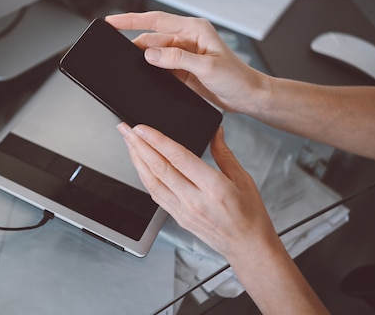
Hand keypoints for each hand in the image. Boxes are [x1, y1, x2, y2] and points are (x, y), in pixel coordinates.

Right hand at [105, 11, 269, 114]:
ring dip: (144, 60)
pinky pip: (160, 66)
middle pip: (151, 37)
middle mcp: (187, 38)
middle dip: (135, 46)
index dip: (131, 20)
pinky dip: (151, 71)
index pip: (156, 20)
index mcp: (195, 29)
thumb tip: (151, 54)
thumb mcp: (207, 67)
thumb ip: (177, 59)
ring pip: (154, 53)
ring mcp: (183, 53)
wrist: (248, 96)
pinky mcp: (182, 68)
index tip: (112, 21)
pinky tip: (146, 76)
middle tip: (118, 55)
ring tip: (133, 69)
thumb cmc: (237, 78)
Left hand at [116, 123, 279, 263]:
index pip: (178, 157)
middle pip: (159, 168)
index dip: (156, 140)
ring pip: (152, 182)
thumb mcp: (243, 179)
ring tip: (128, 143)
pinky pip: (155, 195)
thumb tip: (216, 132)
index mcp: (214, 187)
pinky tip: (139, 165)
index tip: (141, 128)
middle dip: (138, 146)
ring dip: (136, 160)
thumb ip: (224, 154)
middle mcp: (194, 200)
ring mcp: (183, 211)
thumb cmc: (249, 215)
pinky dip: (144, 178)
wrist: (247, 247)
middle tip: (125, 129)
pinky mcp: (177, 217)